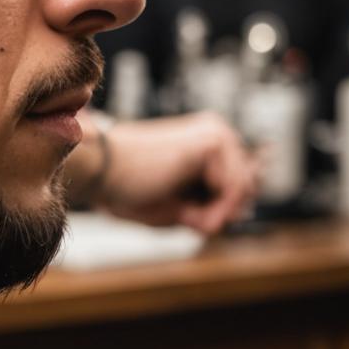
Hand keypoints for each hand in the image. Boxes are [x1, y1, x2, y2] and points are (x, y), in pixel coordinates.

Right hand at [87, 112, 258, 235]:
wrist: (100, 170)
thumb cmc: (132, 189)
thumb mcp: (184, 207)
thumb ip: (220, 206)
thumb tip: (246, 205)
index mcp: (207, 142)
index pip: (243, 186)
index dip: (221, 212)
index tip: (192, 217)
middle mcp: (216, 131)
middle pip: (247, 191)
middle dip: (218, 213)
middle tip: (184, 215)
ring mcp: (217, 133)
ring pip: (243, 193)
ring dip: (213, 215)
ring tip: (181, 213)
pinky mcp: (213, 141)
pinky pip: (236, 192)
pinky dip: (213, 211)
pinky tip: (186, 209)